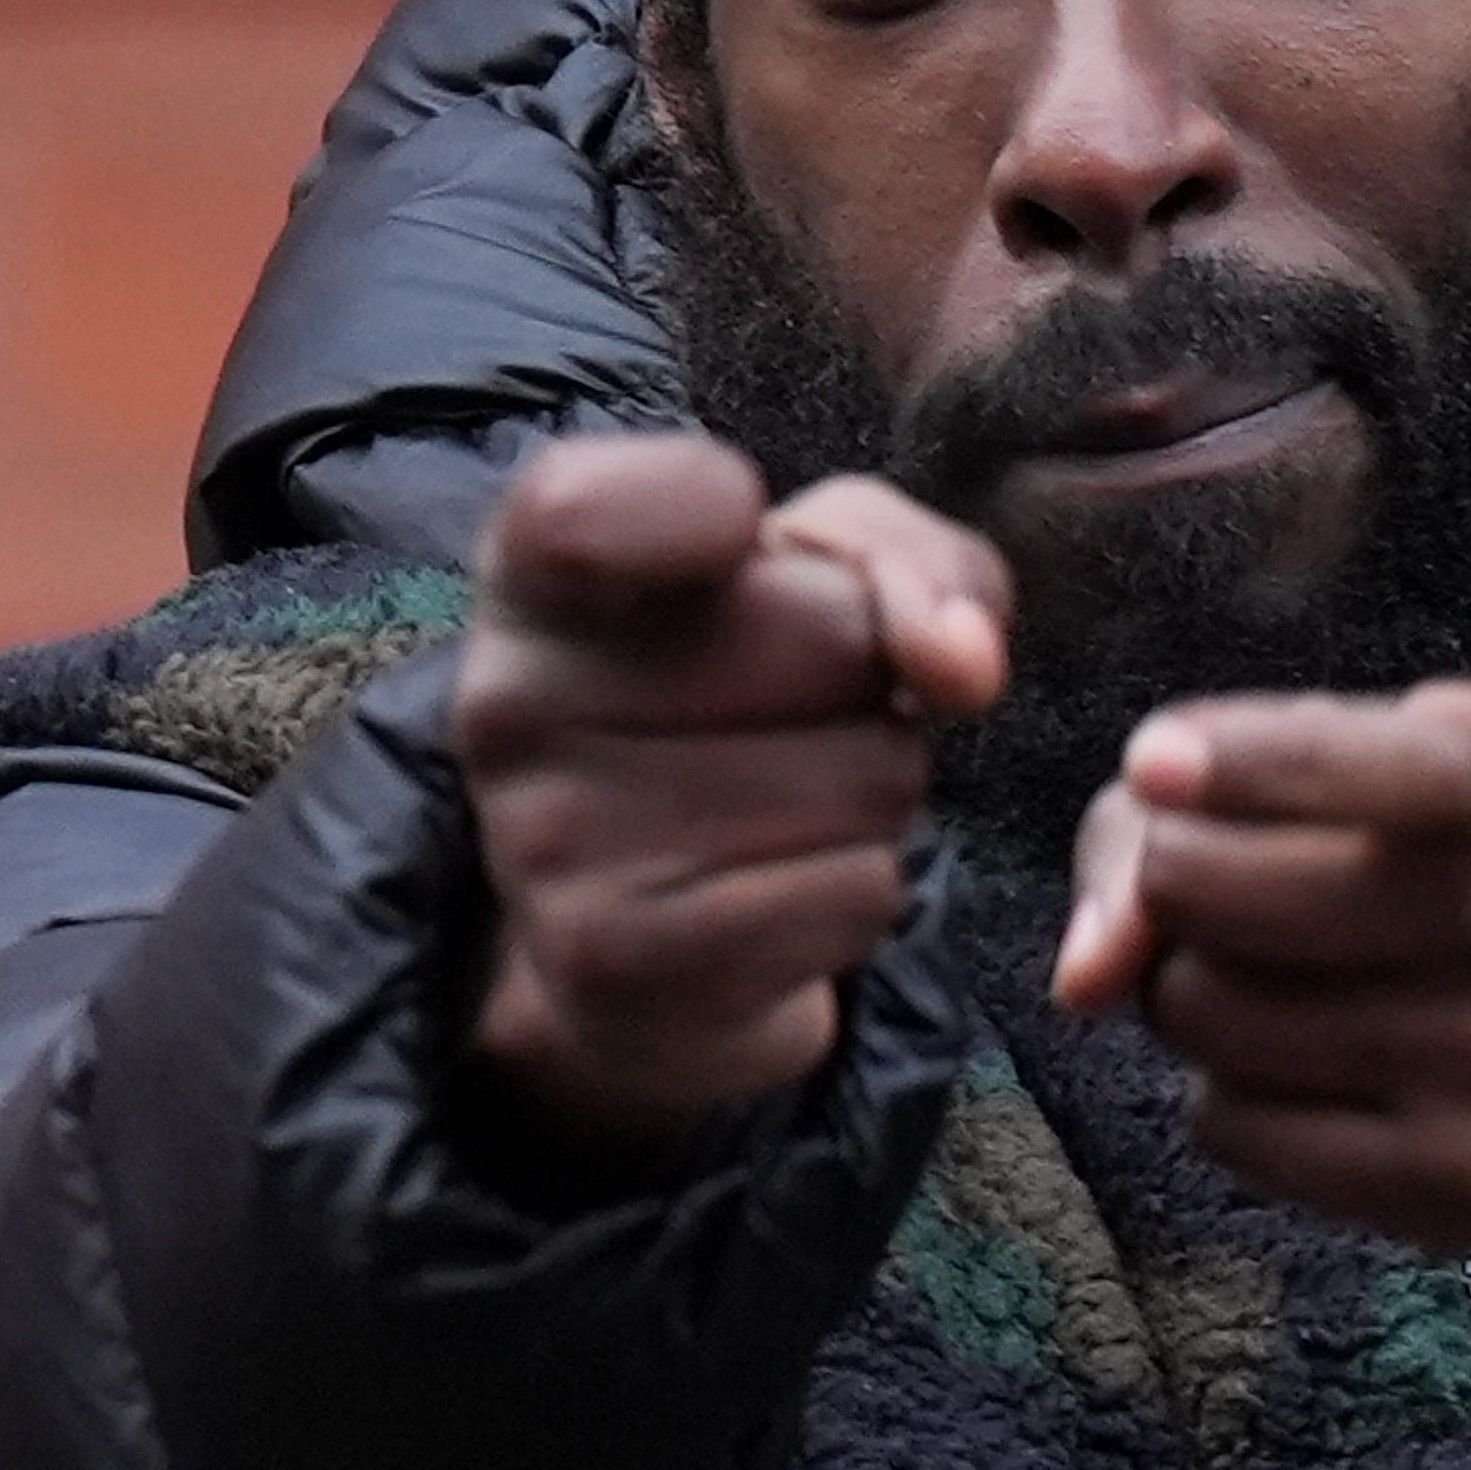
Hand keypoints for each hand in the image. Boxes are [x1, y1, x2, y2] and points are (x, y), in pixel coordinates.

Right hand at [456, 434, 1008, 1147]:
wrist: (651, 940)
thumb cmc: (744, 704)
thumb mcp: (820, 574)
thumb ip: (908, 558)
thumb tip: (962, 663)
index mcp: (530, 572)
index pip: (588, 508)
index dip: (708, 507)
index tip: (743, 531)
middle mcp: (508, 702)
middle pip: (830, 633)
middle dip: (866, 679)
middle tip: (784, 713)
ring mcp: (551, 843)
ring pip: (867, 776)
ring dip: (873, 795)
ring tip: (779, 806)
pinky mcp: (618, 962)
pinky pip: (859, 891)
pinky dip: (859, 891)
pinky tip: (774, 892)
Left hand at [1054, 680, 1470, 1359]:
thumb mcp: (1455, 777)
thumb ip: (1250, 797)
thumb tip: (1081, 972)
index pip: (1373, 764)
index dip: (1244, 763)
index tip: (1156, 763)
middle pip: (1207, 893)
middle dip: (1167, 888)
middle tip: (1219, 898)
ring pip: (1203, 1019)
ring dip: (1193, 999)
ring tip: (1282, 987)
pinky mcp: (1462, 1185)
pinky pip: (1235, 1131)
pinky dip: (1230, 1097)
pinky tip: (1312, 1073)